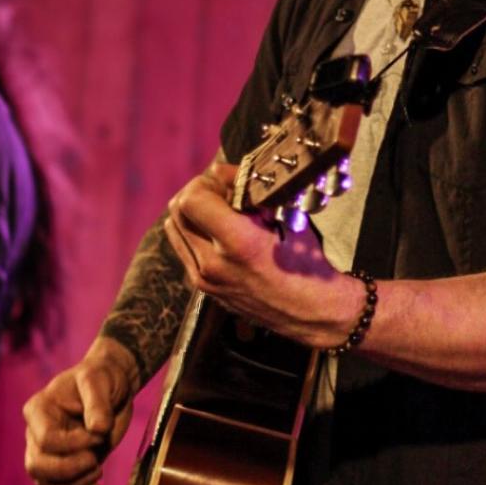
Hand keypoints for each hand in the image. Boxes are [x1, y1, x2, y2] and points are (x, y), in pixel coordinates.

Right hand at [23, 339, 138, 484]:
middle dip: (69, 470)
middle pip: (37, 467)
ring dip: (75, 483)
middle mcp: (37, 434)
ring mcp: (49, 453)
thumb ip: (97, 403)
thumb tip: (98, 430)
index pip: (45, 440)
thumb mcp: (99, 380)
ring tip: (98, 467)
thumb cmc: (102, 378)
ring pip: (46, 484)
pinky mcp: (66, 465)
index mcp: (38, 410)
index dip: (73, 444)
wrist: (112, 388)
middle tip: (95, 459)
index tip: (99, 434)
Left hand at [164, 162, 360, 347]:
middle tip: (222, 192)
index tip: (225, 182)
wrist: (311, 311)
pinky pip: (183, 249)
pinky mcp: (204, 288)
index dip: (206, 182)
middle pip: (177, 210)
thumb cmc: (306, 261)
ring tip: (219, 211)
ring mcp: (204, 279)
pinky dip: (195, 233)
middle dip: (197, 192)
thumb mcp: (286, 218)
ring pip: (174, 229)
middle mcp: (214, 263)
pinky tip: (219, 233)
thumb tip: (222, 173)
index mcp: (238, 242)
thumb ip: (249, 193)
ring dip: (192, 212)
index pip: (192, 199)